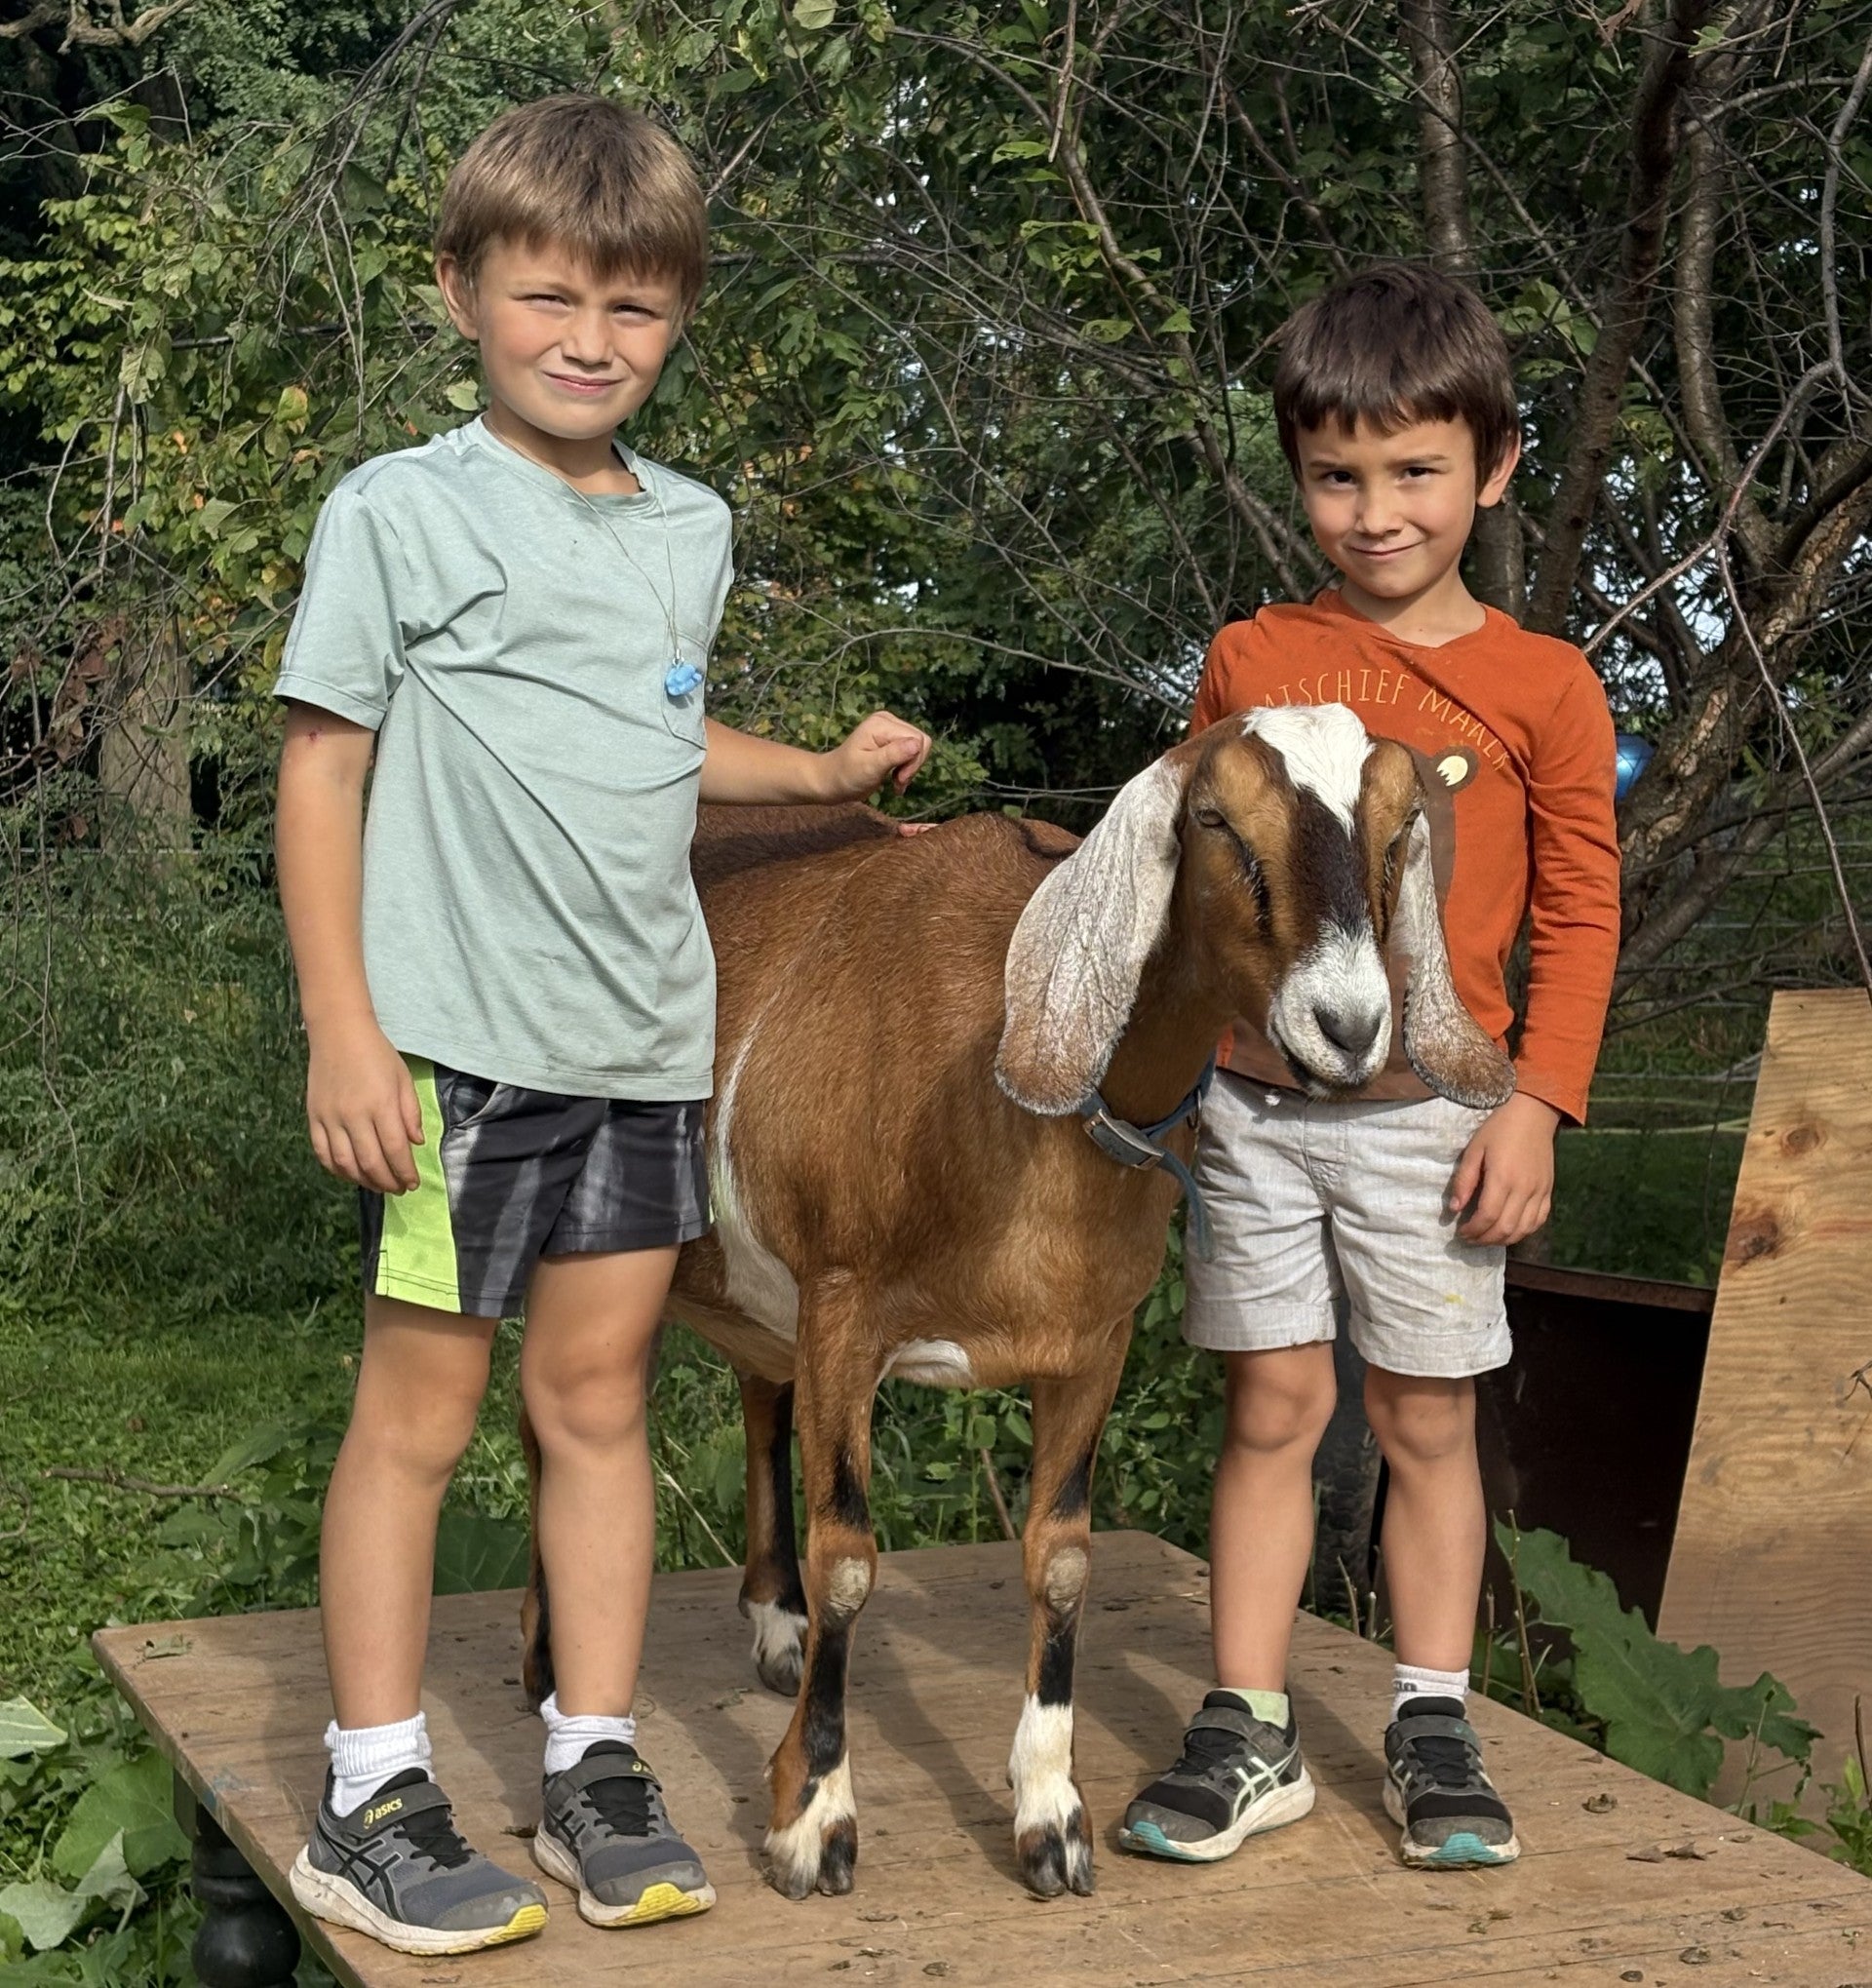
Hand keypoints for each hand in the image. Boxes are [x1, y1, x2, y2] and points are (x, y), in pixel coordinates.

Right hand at [306, 1018, 423, 1193]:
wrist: (339, 1033)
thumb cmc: (377, 1054)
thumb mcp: (403, 1080)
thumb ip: (411, 1113)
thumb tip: (415, 1144)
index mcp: (381, 1105)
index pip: (395, 1150)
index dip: (405, 1172)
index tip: (412, 1183)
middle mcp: (354, 1115)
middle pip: (371, 1162)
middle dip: (387, 1182)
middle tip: (398, 1189)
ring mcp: (330, 1118)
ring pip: (345, 1163)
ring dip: (363, 1181)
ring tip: (377, 1185)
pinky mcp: (313, 1117)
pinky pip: (322, 1153)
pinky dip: (336, 1170)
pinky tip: (350, 1174)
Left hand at [818, 710, 931, 801]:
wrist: (831, 781)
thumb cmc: (846, 775)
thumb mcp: (870, 767)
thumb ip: (893, 754)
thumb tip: (918, 744)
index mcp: (882, 723)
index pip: (917, 739)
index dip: (914, 762)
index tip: (899, 779)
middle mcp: (888, 720)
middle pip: (921, 741)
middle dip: (913, 765)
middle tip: (898, 782)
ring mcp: (890, 729)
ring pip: (919, 748)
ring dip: (910, 769)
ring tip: (896, 783)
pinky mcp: (892, 740)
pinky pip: (912, 751)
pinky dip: (907, 768)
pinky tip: (896, 779)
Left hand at [1449, 1091, 1559, 1245]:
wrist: (1533, 1115)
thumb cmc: (1498, 1129)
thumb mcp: (1474, 1150)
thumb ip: (1464, 1180)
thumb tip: (1454, 1208)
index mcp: (1503, 1178)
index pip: (1487, 1216)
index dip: (1472, 1230)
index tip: (1460, 1232)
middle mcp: (1524, 1189)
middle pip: (1505, 1228)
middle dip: (1484, 1239)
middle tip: (1470, 1239)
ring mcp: (1540, 1192)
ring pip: (1523, 1229)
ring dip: (1503, 1240)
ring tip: (1486, 1238)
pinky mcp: (1549, 1191)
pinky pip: (1539, 1220)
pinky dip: (1523, 1231)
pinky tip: (1509, 1230)